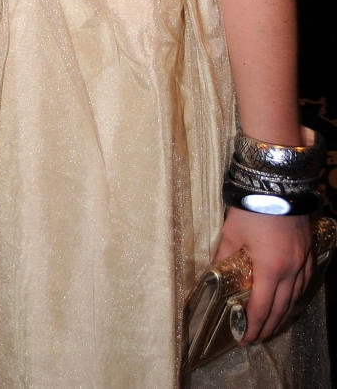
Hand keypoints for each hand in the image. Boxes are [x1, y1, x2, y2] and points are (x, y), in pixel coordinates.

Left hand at [214, 208, 313, 343]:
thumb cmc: (252, 207)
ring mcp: (303, 260)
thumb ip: (223, 256)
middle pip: (281, 308)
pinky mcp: (309, 250)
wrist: (278, 181)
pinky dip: (296, 295)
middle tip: (255, 337)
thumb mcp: (232, 232)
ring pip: (295, 297)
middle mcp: (291, 270)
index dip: (252, 326)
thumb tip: (211, 273)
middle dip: (267, 326)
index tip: (243, 338)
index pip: (262, 308)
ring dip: (283, 314)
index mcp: (271, 269)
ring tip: (271, 324)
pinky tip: (290, 298)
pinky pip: (305, 281)